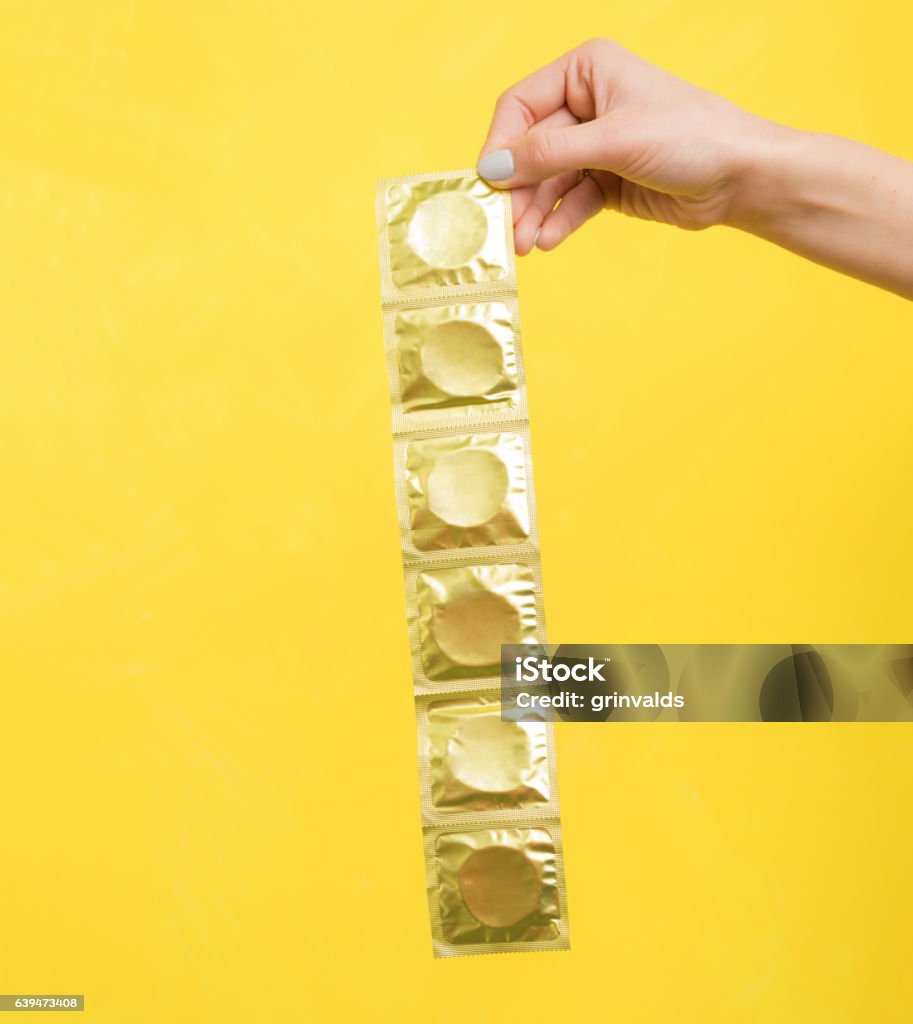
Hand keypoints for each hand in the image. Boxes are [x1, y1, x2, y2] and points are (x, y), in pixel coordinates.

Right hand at [477, 39, 776, 254]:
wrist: (740, 178)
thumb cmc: (690, 137)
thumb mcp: (615, 141)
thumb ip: (550, 154)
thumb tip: (493, 170)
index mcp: (585, 72)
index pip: (520, 106)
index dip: (500, 146)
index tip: (487, 185)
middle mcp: (585, 105)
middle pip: (530, 151)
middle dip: (518, 193)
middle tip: (503, 230)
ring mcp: (594, 147)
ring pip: (546, 182)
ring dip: (533, 214)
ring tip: (523, 245)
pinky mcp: (604, 183)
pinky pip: (568, 202)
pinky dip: (557, 221)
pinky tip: (548, 241)